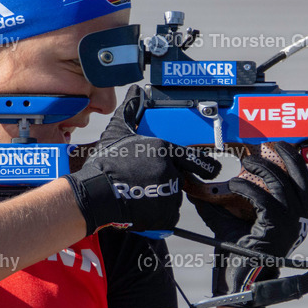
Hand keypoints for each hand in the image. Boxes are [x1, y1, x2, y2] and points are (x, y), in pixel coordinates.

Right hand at [67, 86, 219, 233]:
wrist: (95, 194)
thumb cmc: (105, 164)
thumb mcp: (117, 132)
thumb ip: (130, 111)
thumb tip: (134, 92)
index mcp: (164, 149)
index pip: (191, 157)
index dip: (203, 164)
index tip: (212, 169)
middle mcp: (171, 170)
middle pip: (178, 177)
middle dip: (166, 180)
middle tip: (146, 183)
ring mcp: (170, 193)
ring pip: (173, 197)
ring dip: (162, 198)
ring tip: (139, 195)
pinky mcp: (166, 214)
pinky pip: (169, 215)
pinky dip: (159, 215)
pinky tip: (142, 208)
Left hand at [193, 143, 307, 307]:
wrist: (238, 286)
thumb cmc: (237, 259)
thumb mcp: (228, 225)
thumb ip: (218, 205)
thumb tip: (197, 186)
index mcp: (293, 219)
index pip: (303, 184)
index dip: (294, 162)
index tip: (279, 146)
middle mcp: (297, 223)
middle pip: (302, 181)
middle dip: (288, 157)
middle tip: (268, 144)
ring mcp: (289, 228)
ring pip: (283, 187)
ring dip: (265, 169)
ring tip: (248, 160)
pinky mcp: (275, 232)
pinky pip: (264, 201)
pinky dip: (249, 188)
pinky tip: (235, 185)